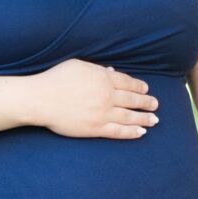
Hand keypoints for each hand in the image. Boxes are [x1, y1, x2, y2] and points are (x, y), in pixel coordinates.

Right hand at [28, 59, 158, 140]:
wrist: (41, 99)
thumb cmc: (56, 79)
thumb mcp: (77, 66)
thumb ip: (97, 69)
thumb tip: (112, 72)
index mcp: (102, 78)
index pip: (127, 82)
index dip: (139, 86)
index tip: (146, 89)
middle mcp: (106, 95)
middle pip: (132, 99)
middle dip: (146, 102)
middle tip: (155, 105)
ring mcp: (102, 113)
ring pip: (129, 116)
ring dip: (144, 118)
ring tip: (154, 120)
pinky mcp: (95, 128)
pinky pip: (118, 131)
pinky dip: (131, 132)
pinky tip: (141, 132)